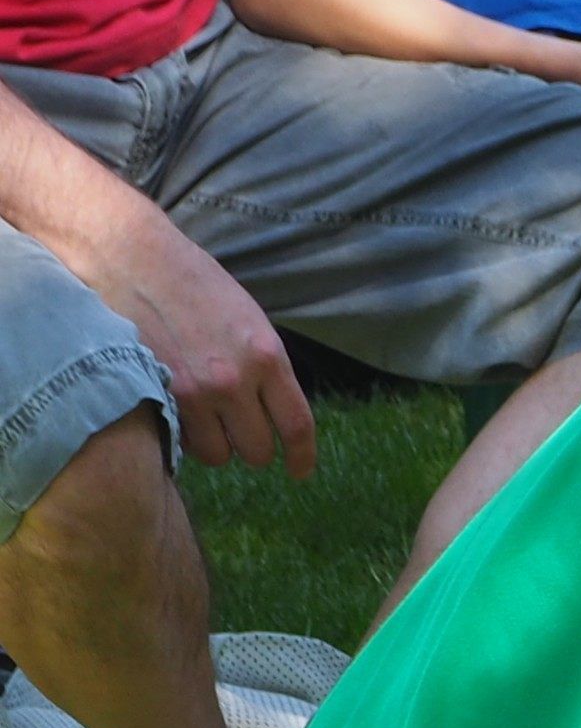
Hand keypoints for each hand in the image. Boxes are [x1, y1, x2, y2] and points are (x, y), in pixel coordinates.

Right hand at [80, 197, 314, 475]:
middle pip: (256, 451)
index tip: (299, 471)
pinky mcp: (154, 393)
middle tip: (238, 430)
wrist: (132, 257)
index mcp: (267, 357)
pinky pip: (179, 440)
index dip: (301, 457)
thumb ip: (265, 368)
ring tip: (204, 418)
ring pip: (217, 454)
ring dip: (215, 444)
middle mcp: (233, 381)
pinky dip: (182, 436)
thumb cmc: (194, 284)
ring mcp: (191, 392)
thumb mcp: (249, 321)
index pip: (296, 426)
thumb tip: (274, 410)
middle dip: (251, 446)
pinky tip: (178, 412)